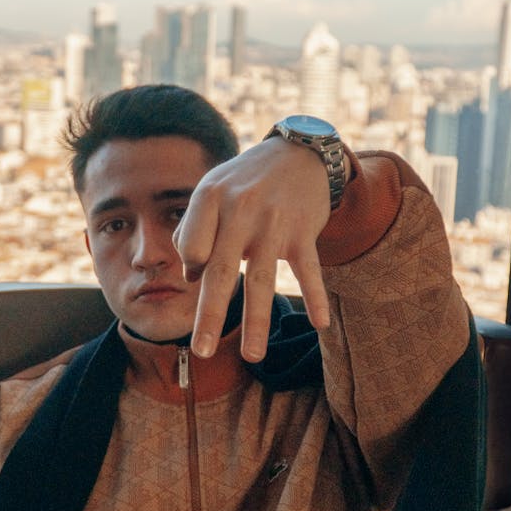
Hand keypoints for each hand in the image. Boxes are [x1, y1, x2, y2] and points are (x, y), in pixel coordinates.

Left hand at [173, 138, 346, 361]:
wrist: (298, 153)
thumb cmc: (245, 180)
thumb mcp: (211, 191)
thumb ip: (192, 229)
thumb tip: (190, 276)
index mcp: (210, 198)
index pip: (191, 248)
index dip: (193, 266)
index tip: (201, 270)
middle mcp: (240, 209)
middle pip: (221, 270)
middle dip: (210, 315)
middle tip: (201, 351)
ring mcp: (274, 222)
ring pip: (261, 279)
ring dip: (257, 322)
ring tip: (252, 357)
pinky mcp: (304, 231)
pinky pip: (308, 270)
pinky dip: (315, 297)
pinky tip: (320, 324)